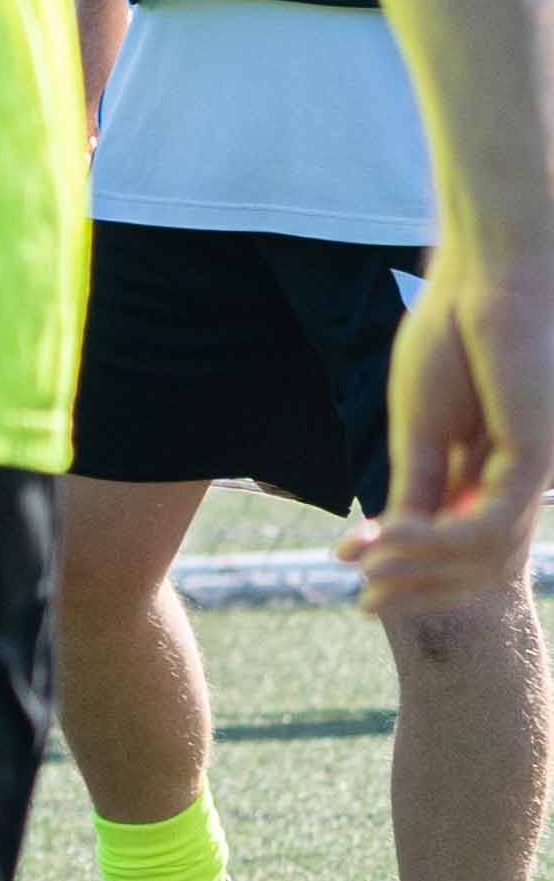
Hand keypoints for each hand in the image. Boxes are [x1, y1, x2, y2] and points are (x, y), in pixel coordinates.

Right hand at [338, 258, 553, 613]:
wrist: (487, 278)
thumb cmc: (451, 336)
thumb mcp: (418, 426)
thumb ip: (414, 485)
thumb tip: (391, 541)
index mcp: (494, 468)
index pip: (460, 542)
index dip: (406, 565)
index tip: (345, 565)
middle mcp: (523, 479)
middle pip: (478, 565)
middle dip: (418, 588)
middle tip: (362, 602)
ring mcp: (535, 473)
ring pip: (482, 557)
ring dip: (419, 571)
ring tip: (366, 568)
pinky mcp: (536, 460)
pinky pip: (484, 527)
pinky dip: (432, 542)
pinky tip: (388, 536)